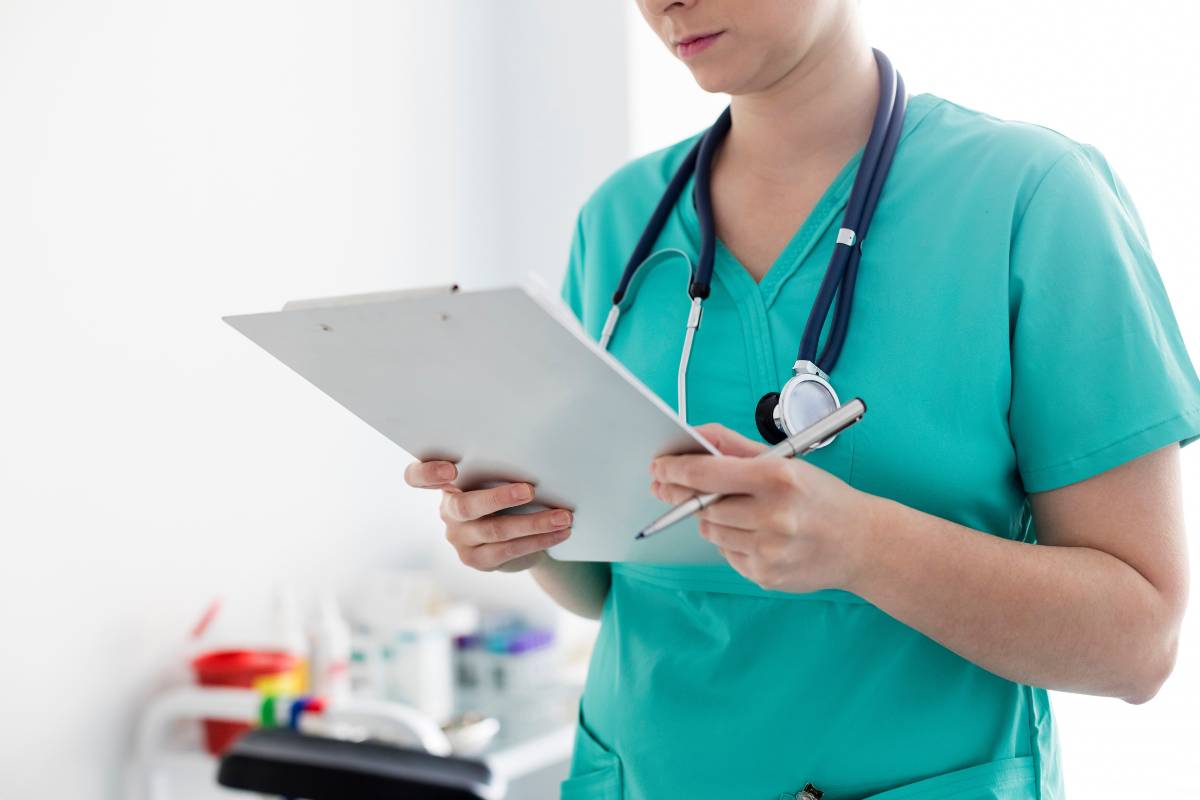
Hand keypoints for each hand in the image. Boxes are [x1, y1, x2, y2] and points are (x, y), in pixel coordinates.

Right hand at [404, 460, 572, 572]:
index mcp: (446, 482)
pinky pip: (508, 551)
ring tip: (563, 517)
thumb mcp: (498, 477)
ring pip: (495, 530)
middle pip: (465, 506)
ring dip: (534, 523)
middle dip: (499, 497)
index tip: (451, 469)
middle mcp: (447, 510)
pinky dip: (539, 540)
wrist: (517, 532)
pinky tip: (561, 532)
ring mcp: (459, 537)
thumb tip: (537, 453)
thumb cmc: (506, 490)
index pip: (417, 476)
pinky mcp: (476, 559)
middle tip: (530, 489)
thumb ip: (500, 468)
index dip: (428, 473)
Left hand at [650, 423, 876, 592]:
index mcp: (778, 478)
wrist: (862, 543)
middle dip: (687, 495)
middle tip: (671, 486)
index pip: (706, 473)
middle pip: (703, 505)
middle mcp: (774, 515)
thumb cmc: (821, 497)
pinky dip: (731, 542)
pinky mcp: (766, 575)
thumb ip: (736, 447)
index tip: (659, 466)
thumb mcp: (786, 461)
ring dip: (712, 518)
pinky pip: (727, 554)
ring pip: (711, 531)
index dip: (674, 469)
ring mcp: (770, 550)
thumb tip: (695, 436)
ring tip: (737, 510)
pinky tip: (755, 534)